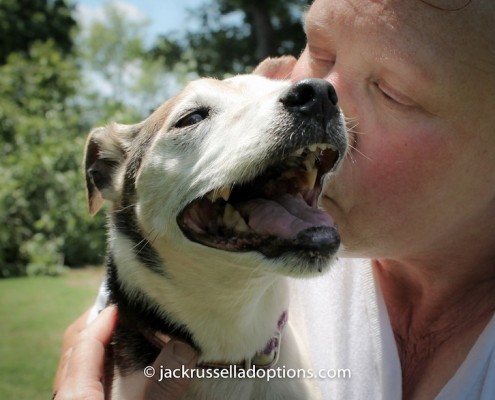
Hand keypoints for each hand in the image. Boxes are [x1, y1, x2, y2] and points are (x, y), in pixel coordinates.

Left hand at [53, 306, 197, 398]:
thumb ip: (162, 384)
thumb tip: (185, 347)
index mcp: (76, 392)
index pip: (85, 341)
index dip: (105, 317)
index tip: (127, 303)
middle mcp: (66, 393)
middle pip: (74, 344)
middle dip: (97, 321)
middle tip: (123, 309)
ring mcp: (70, 399)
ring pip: (74, 360)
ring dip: (96, 340)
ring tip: (121, 331)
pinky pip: (79, 375)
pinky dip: (96, 360)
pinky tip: (116, 364)